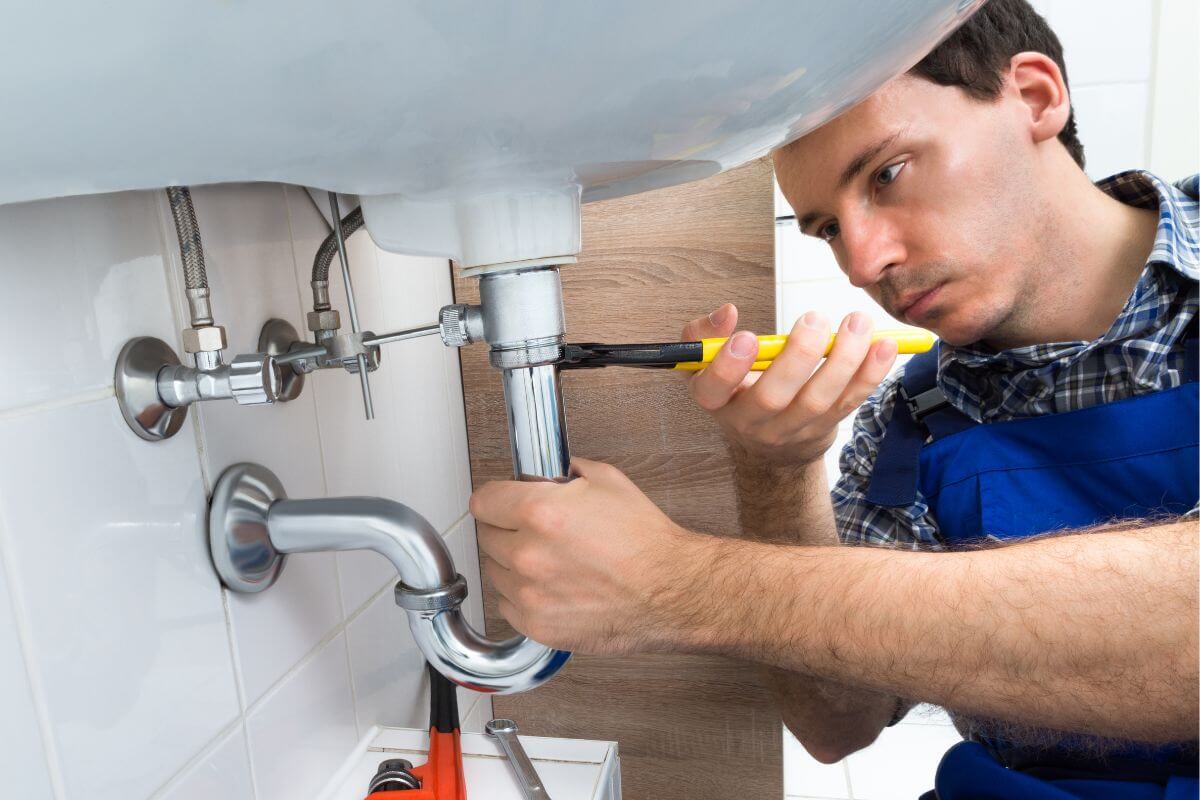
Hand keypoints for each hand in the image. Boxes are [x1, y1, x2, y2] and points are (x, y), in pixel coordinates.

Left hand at [470, 458, 717, 653]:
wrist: (671, 591)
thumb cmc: (645, 542)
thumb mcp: (607, 481)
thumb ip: (565, 471)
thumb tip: (546, 473)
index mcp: (538, 512)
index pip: (483, 501)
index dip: (496, 499)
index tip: (501, 503)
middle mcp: (527, 553)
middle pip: (486, 536)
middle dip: (506, 529)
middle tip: (535, 530)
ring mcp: (529, 593)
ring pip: (495, 572)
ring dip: (513, 564)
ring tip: (550, 560)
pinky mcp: (537, 625)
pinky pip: (508, 605)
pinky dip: (523, 596)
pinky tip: (551, 586)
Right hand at [682, 303, 897, 465]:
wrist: (769, 446)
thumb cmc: (738, 390)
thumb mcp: (707, 366)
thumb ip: (705, 335)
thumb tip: (727, 312)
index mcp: (716, 400)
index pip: (713, 390)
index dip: (728, 367)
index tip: (747, 337)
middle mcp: (751, 421)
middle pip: (772, 397)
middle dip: (797, 357)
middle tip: (815, 319)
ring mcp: (791, 429)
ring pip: (818, 400)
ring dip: (843, 360)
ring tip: (858, 323)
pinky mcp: (825, 427)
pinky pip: (850, 401)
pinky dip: (870, 373)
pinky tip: (884, 346)